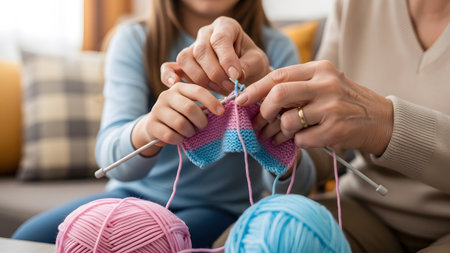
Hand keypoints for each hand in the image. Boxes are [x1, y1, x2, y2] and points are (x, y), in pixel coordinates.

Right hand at [132, 83, 224, 156]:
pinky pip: (171, 135)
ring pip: (180, 124)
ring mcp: (157, 109)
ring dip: (189, 132)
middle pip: (190, 108)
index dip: (212, 101)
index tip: (221, 112)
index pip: (198, 91)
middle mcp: (166, 96)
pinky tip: (179, 138)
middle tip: (203, 126)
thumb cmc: (180, 116)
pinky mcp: (151, 125)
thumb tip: (224, 107)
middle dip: (201, 121)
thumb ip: (204, 106)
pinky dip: (179, 140)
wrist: (155, 127)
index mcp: (179, 88)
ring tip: (189, 132)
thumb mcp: (191, 107)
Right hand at [160, 17, 270, 94]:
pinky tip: (174, 84)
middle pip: (201, 50)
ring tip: (217, 90)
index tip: (236, 76)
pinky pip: (170, 66)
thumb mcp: (256, 62)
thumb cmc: (252, 64)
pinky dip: (168, 75)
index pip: (220, 39)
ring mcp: (192, 48)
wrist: (246, 72)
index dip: (227, 59)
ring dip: (200, 78)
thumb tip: (235, 75)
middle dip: (215, 73)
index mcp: (225, 26)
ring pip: (185, 59)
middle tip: (229, 87)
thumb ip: (247, 66)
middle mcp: (205, 34)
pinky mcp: (184, 64)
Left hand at [236, 60, 393, 155]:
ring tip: (279, 135)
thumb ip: (296, 86)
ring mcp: (332, 107)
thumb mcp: (324, 84)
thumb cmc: (344, 102)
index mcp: (320, 69)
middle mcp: (326, 84)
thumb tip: (258, 99)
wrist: (381, 120)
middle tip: (260, 122)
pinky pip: (302, 139)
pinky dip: (297, 142)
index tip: (240, 101)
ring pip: (288, 121)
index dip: (255, 89)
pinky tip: (304, 140)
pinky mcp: (336, 129)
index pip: (278, 75)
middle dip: (263, 111)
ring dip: (278, 132)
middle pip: (279, 94)